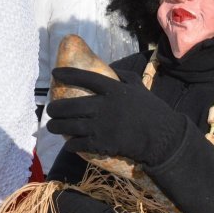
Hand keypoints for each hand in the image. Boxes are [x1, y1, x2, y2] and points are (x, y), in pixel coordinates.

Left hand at [47, 67, 186, 166]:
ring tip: (52, 126)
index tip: (55, 73)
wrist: (163, 137)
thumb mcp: (139, 87)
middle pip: (70, 105)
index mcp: (114, 90)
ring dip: (57, 126)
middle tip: (50, 110)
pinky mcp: (103, 143)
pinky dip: (71, 144)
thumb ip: (123, 76)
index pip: (85, 78)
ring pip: (70, 126)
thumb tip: (109, 68)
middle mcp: (104, 106)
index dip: (68, 74)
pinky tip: (68, 144)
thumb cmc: (152, 110)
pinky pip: (79, 144)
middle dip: (55, 108)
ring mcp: (102, 126)